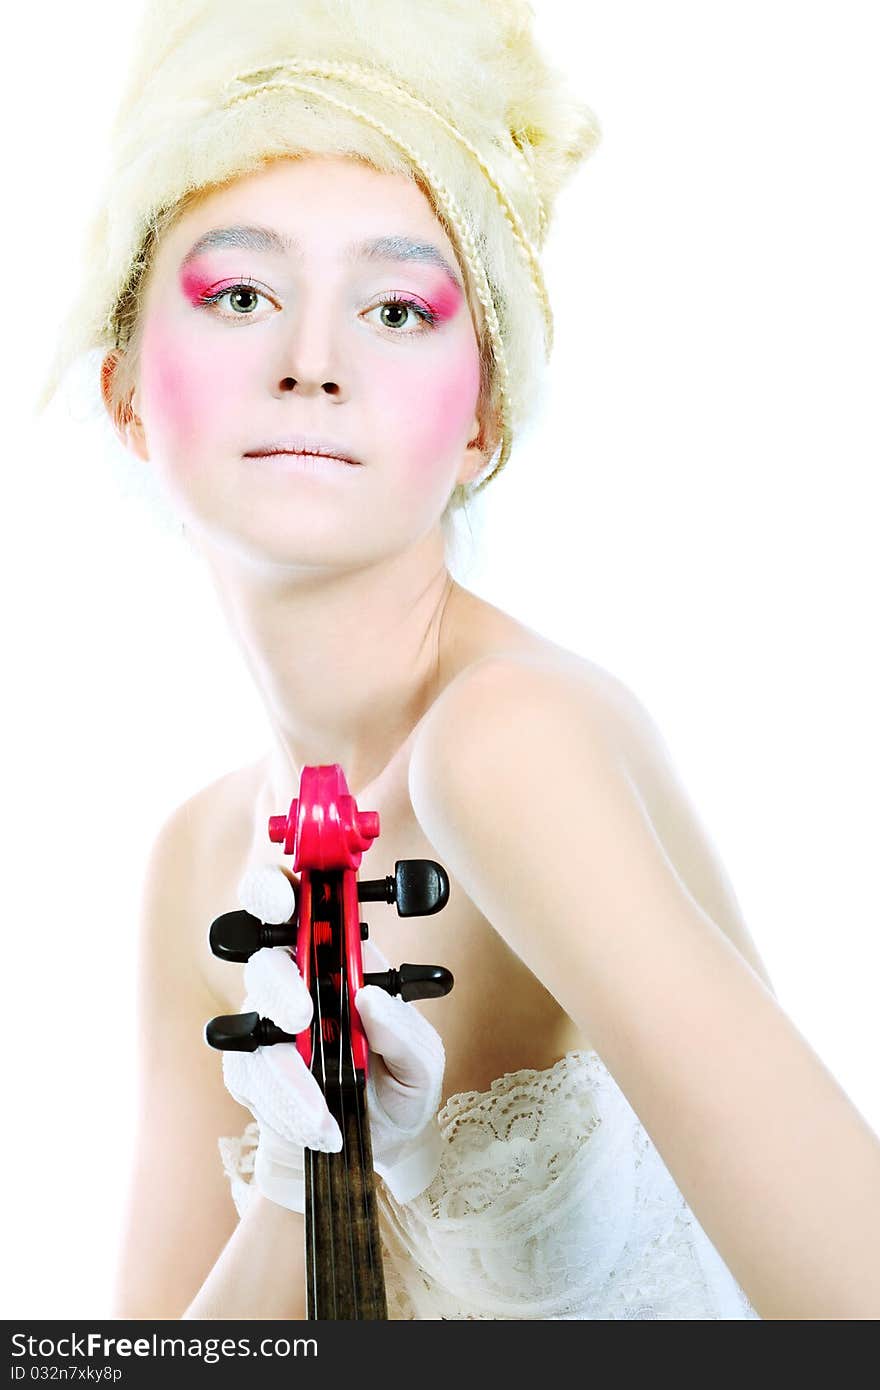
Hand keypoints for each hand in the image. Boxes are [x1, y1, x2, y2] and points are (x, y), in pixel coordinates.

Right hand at [221, 865, 445, 1210]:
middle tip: (300, 1014)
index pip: (296, 904)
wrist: (378, 1150)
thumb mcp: (422, 1062)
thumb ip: (404, 1031)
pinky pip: (249, 1078)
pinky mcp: (247, 1071)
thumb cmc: (400, 1086)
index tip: (286, 901)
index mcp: (336, 956)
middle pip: (259, 954)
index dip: (279, 890)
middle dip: (277, 982)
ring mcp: (265, 1025)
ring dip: (285, 1070)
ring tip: (322, 1111)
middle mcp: (294, 980)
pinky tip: (318, 1125)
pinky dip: (284, 1106)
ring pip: (253, 1024)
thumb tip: (371, 998)